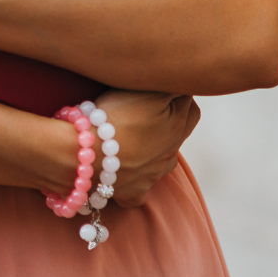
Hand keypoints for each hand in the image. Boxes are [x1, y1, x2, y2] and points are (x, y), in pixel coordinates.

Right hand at [93, 90, 200, 206]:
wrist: (87, 156)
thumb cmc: (115, 118)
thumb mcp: (146, 89)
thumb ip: (169, 85)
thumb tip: (183, 82)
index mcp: (176, 128)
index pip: (190, 107)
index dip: (176, 95)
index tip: (156, 87)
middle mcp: (169, 156)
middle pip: (175, 136)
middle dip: (164, 123)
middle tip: (140, 109)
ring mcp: (151, 178)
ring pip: (157, 162)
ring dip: (146, 150)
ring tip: (124, 136)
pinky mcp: (132, 194)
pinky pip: (136, 187)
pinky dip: (129, 179)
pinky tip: (116, 168)